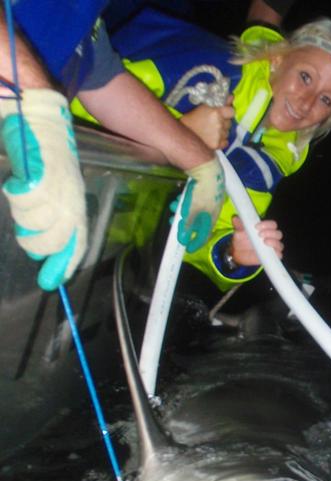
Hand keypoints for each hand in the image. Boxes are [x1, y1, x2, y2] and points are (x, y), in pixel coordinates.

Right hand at [0, 88, 86, 289]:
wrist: (35, 111)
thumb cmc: (40, 150)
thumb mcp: (51, 188)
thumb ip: (49, 217)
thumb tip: (42, 251)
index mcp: (76, 201)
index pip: (77, 241)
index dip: (65, 263)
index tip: (53, 282)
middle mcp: (72, 196)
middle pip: (58, 238)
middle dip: (37, 244)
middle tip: (26, 238)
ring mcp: (60, 184)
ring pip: (39, 221)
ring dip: (23, 218)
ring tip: (20, 202)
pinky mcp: (44, 172)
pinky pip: (28, 199)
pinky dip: (17, 196)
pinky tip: (15, 185)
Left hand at [177, 157, 224, 251]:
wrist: (209, 168)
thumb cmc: (203, 190)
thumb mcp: (193, 209)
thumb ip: (187, 223)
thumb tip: (183, 238)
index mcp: (211, 217)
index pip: (204, 234)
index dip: (196, 242)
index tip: (187, 248)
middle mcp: (212, 209)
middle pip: (198, 222)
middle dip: (185, 223)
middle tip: (173, 221)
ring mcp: (209, 199)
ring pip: (195, 210)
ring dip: (183, 211)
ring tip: (173, 207)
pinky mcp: (205, 190)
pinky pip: (194, 201)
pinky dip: (186, 202)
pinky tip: (180, 198)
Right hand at [179, 99, 233, 150]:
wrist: (181, 136)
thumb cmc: (190, 119)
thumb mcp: (203, 107)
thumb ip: (219, 102)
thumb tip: (231, 97)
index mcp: (215, 111)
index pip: (231, 111)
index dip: (228, 111)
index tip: (224, 112)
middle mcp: (219, 123)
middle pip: (229, 122)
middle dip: (224, 122)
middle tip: (213, 122)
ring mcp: (218, 135)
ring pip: (227, 132)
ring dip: (222, 131)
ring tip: (210, 130)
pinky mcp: (217, 145)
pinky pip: (225, 142)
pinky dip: (221, 140)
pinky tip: (213, 138)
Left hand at [230, 214, 283, 265]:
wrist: (237, 253)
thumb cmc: (240, 240)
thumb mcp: (238, 231)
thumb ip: (239, 224)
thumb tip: (235, 218)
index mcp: (264, 229)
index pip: (272, 225)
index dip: (267, 224)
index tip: (256, 227)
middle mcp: (270, 238)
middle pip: (278, 234)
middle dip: (271, 233)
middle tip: (260, 235)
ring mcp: (271, 248)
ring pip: (280, 244)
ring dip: (274, 243)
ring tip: (265, 242)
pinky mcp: (271, 257)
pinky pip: (279, 255)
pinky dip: (277, 254)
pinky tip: (272, 253)